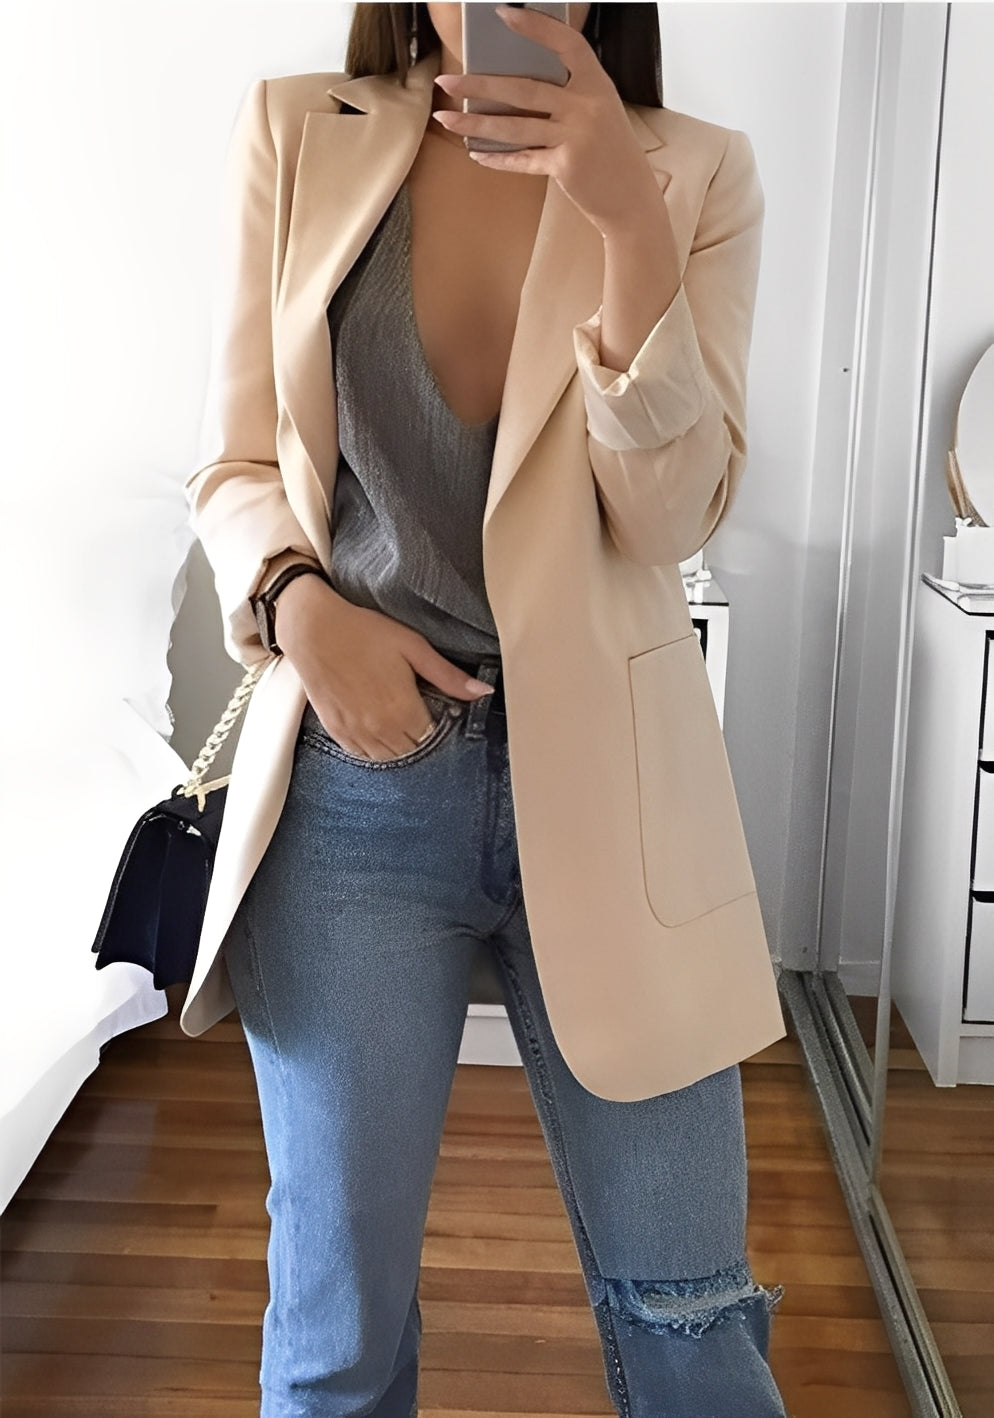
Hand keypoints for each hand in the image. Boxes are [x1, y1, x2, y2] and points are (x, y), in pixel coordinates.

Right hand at [274, 575, 492, 759]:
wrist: (313, 630)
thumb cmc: (364, 633)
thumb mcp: (413, 647)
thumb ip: (448, 676)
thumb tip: (483, 693)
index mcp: (403, 710)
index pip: (432, 737)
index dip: (437, 724)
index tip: (435, 709)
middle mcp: (380, 729)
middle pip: (411, 750)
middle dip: (419, 737)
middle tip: (417, 713)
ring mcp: (356, 732)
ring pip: (387, 757)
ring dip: (397, 745)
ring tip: (397, 720)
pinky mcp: (336, 730)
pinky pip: (361, 754)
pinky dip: (372, 747)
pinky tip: (376, 728)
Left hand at [432, 3, 661, 239]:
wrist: (631, 198)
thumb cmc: (611, 152)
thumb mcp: (600, 111)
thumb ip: (569, 94)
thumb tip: (515, 84)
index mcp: (597, 83)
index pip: (566, 44)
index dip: (536, 27)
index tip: (503, 14)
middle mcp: (587, 106)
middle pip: (524, 89)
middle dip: (479, 85)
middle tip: (447, 81)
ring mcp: (576, 136)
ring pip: (515, 126)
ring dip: (475, 123)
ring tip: (446, 118)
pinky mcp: (565, 166)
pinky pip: (522, 159)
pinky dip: (497, 158)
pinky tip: (476, 153)